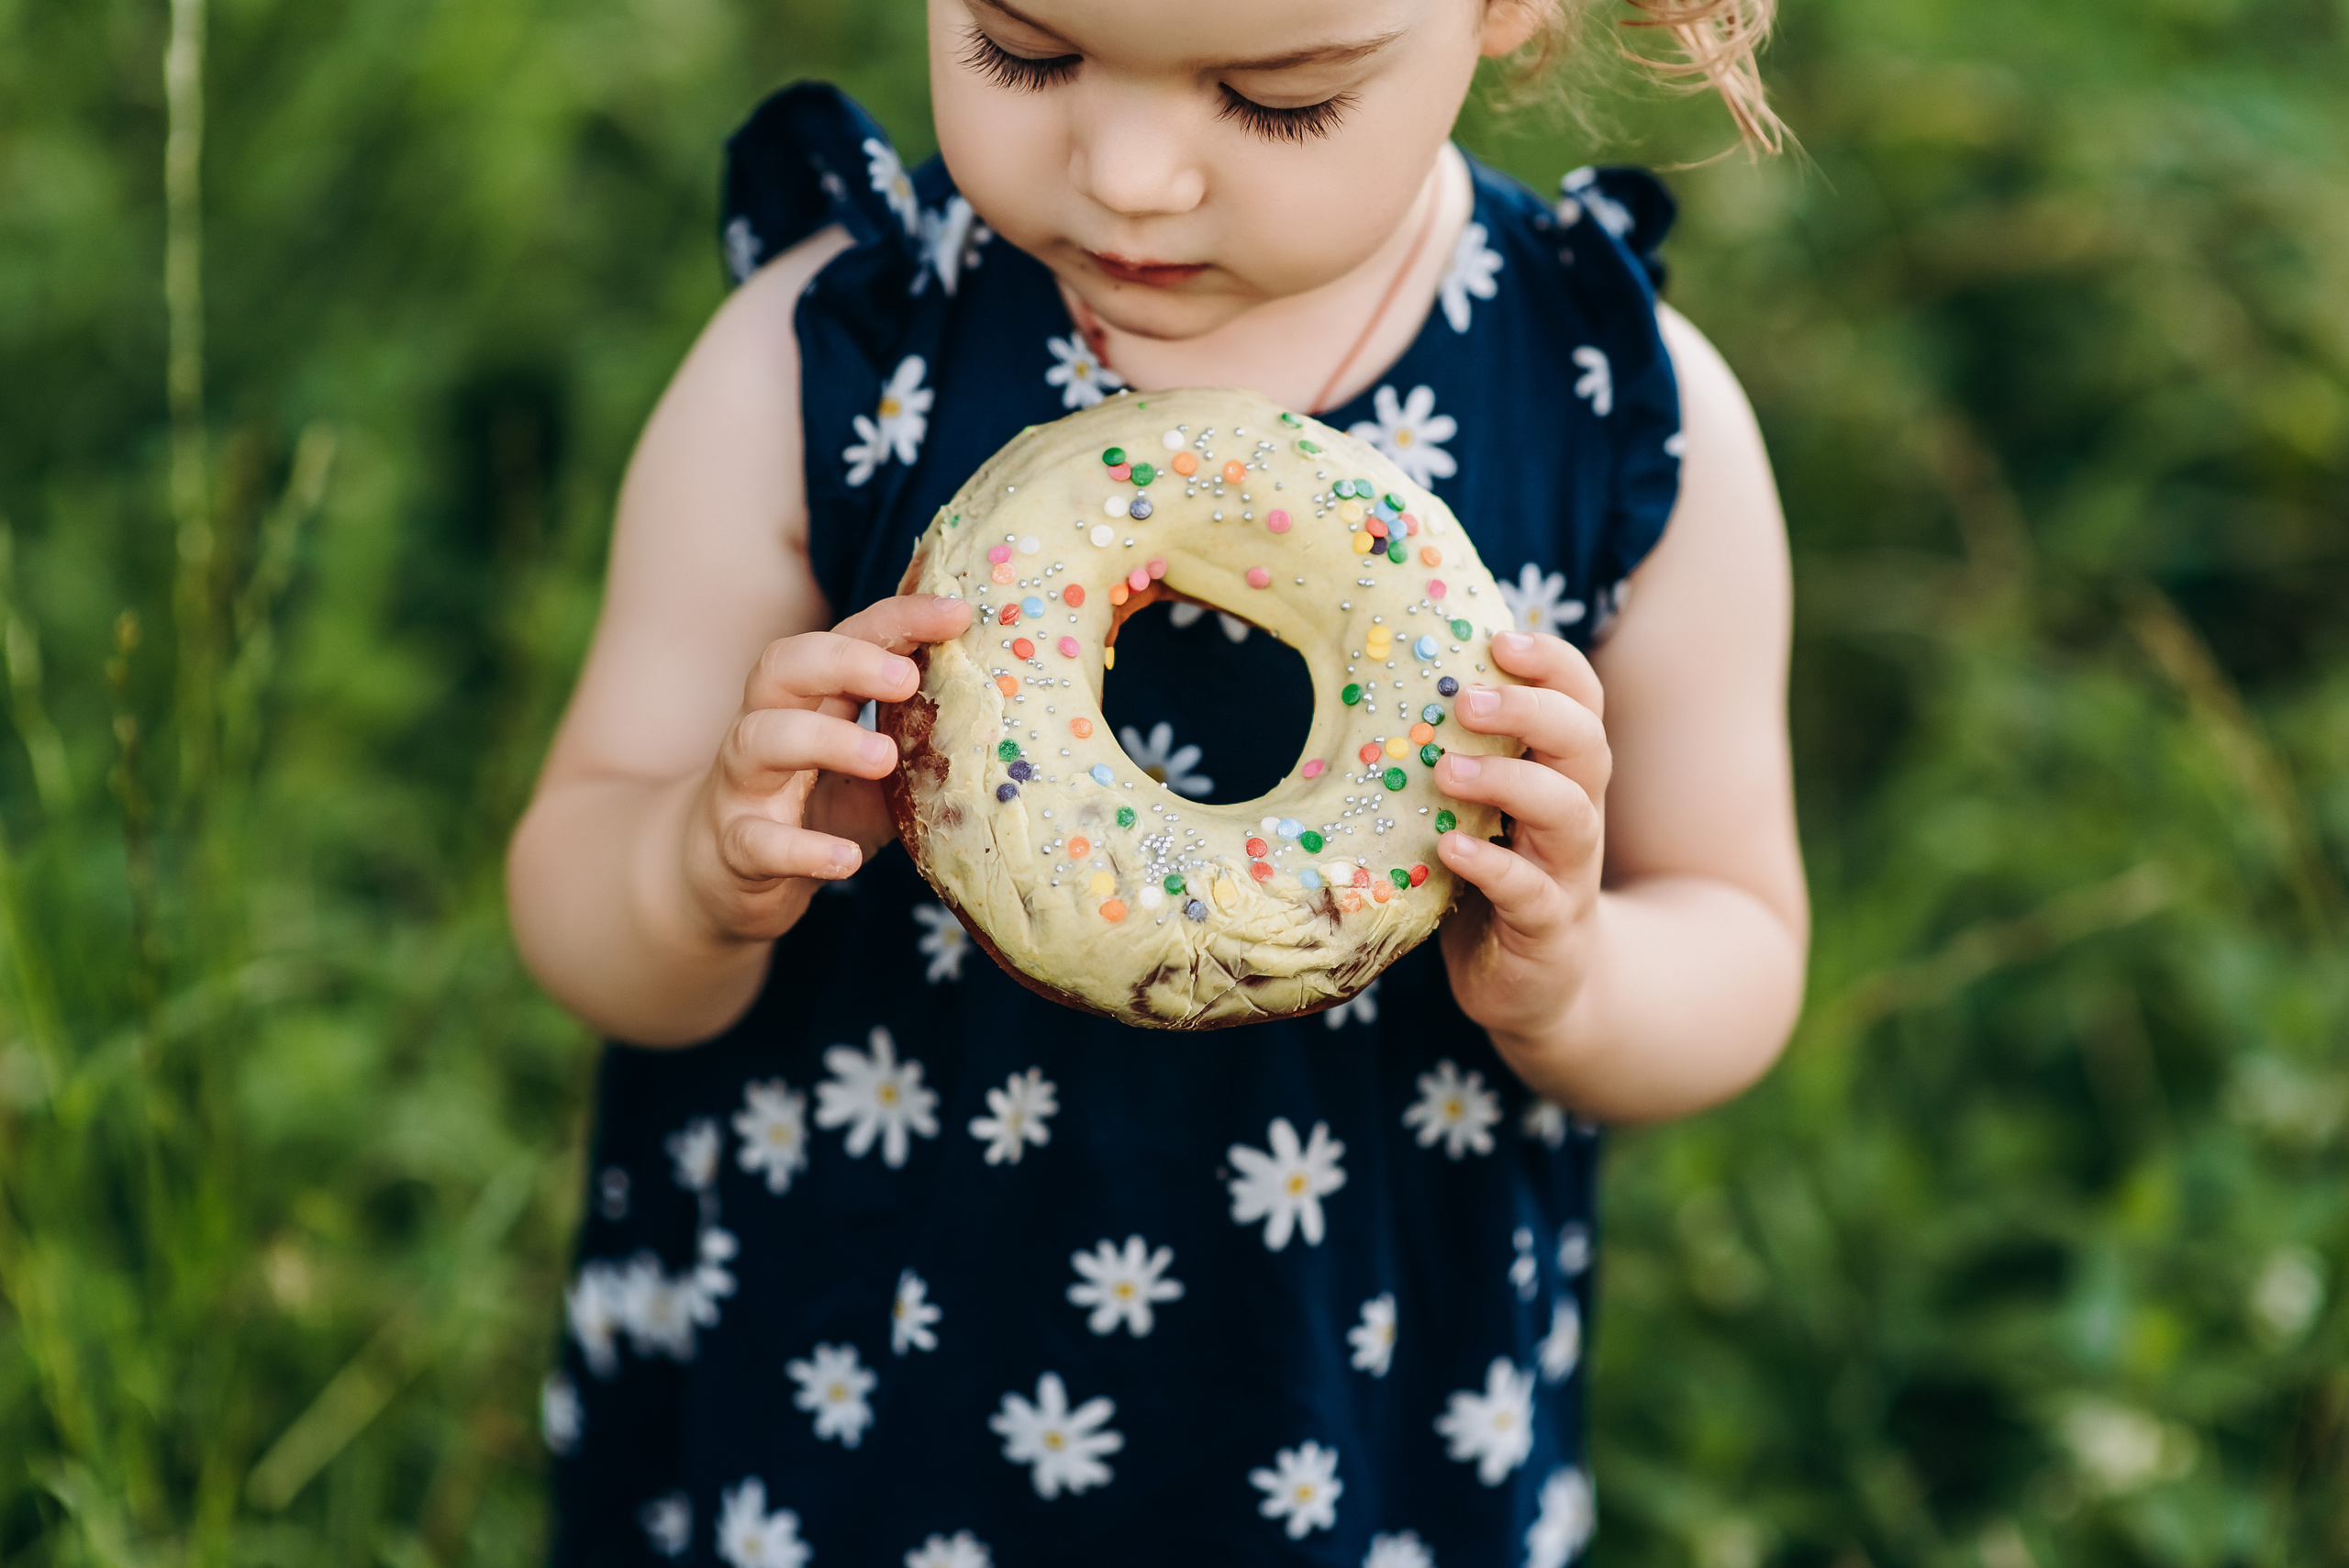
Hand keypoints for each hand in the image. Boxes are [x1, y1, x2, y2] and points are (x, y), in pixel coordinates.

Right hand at [682, 593, 971, 942]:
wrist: (723, 877)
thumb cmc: (811, 811)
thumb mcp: (873, 777)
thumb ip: (919, 750)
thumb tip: (1000, 725)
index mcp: (808, 697)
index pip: (847, 638)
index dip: (898, 619)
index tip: (960, 612)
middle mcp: (765, 724)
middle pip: (783, 665)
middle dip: (846, 660)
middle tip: (908, 677)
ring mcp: (742, 784)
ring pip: (760, 738)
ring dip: (824, 740)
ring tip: (884, 759)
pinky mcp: (733, 845)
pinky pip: (758, 840)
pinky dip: (801, 848)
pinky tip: (845, 859)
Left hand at [1433, 630, 1610, 1070]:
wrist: (1545, 990)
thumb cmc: (1497, 882)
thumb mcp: (1482, 812)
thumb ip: (1456, 756)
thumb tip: (1383, 684)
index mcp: (1562, 775)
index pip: (1580, 702)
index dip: (1552, 663)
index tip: (1500, 638)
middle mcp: (1577, 814)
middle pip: (1584, 743)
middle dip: (1533, 710)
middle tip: (1470, 698)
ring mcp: (1568, 874)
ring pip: (1568, 812)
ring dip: (1511, 782)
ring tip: (1448, 768)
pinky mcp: (1547, 929)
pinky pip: (1530, 892)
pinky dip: (1492, 866)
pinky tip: (1450, 848)